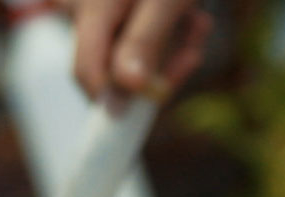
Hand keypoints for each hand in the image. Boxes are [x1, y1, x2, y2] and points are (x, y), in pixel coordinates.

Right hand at [59, 0, 212, 98]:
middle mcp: (86, 9)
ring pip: (130, 56)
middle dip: (156, 69)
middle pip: (112, 69)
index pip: (87, 75)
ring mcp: (101, 10)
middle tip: (193, 52)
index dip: (119, 98)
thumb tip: (127, 92)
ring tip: (198, 24)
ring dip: (169, 51)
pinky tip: (190, 18)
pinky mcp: (118, 10)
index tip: (160, 96)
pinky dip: (167, 36)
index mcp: (92, 8)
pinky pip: (138, 37)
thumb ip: (144, 42)